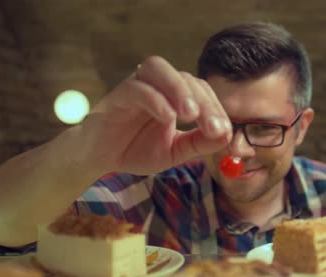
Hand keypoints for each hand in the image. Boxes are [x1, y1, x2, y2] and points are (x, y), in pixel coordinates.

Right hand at [77, 56, 231, 174]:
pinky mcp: (115, 96)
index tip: (223, 132)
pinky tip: (167, 118)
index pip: (200, 89)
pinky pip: (135, 88)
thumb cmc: (136, 150)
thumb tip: (226, 136)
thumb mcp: (174, 152)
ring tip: (190, 114)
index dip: (215, 108)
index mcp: (172, 94)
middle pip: (184, 77)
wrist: (99, 159)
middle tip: (213, 128)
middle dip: (203, 102)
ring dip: (178, 89)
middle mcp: (155, 85)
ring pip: (157, 68)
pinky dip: (154, 100)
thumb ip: (198, 143)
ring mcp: (134, 86)